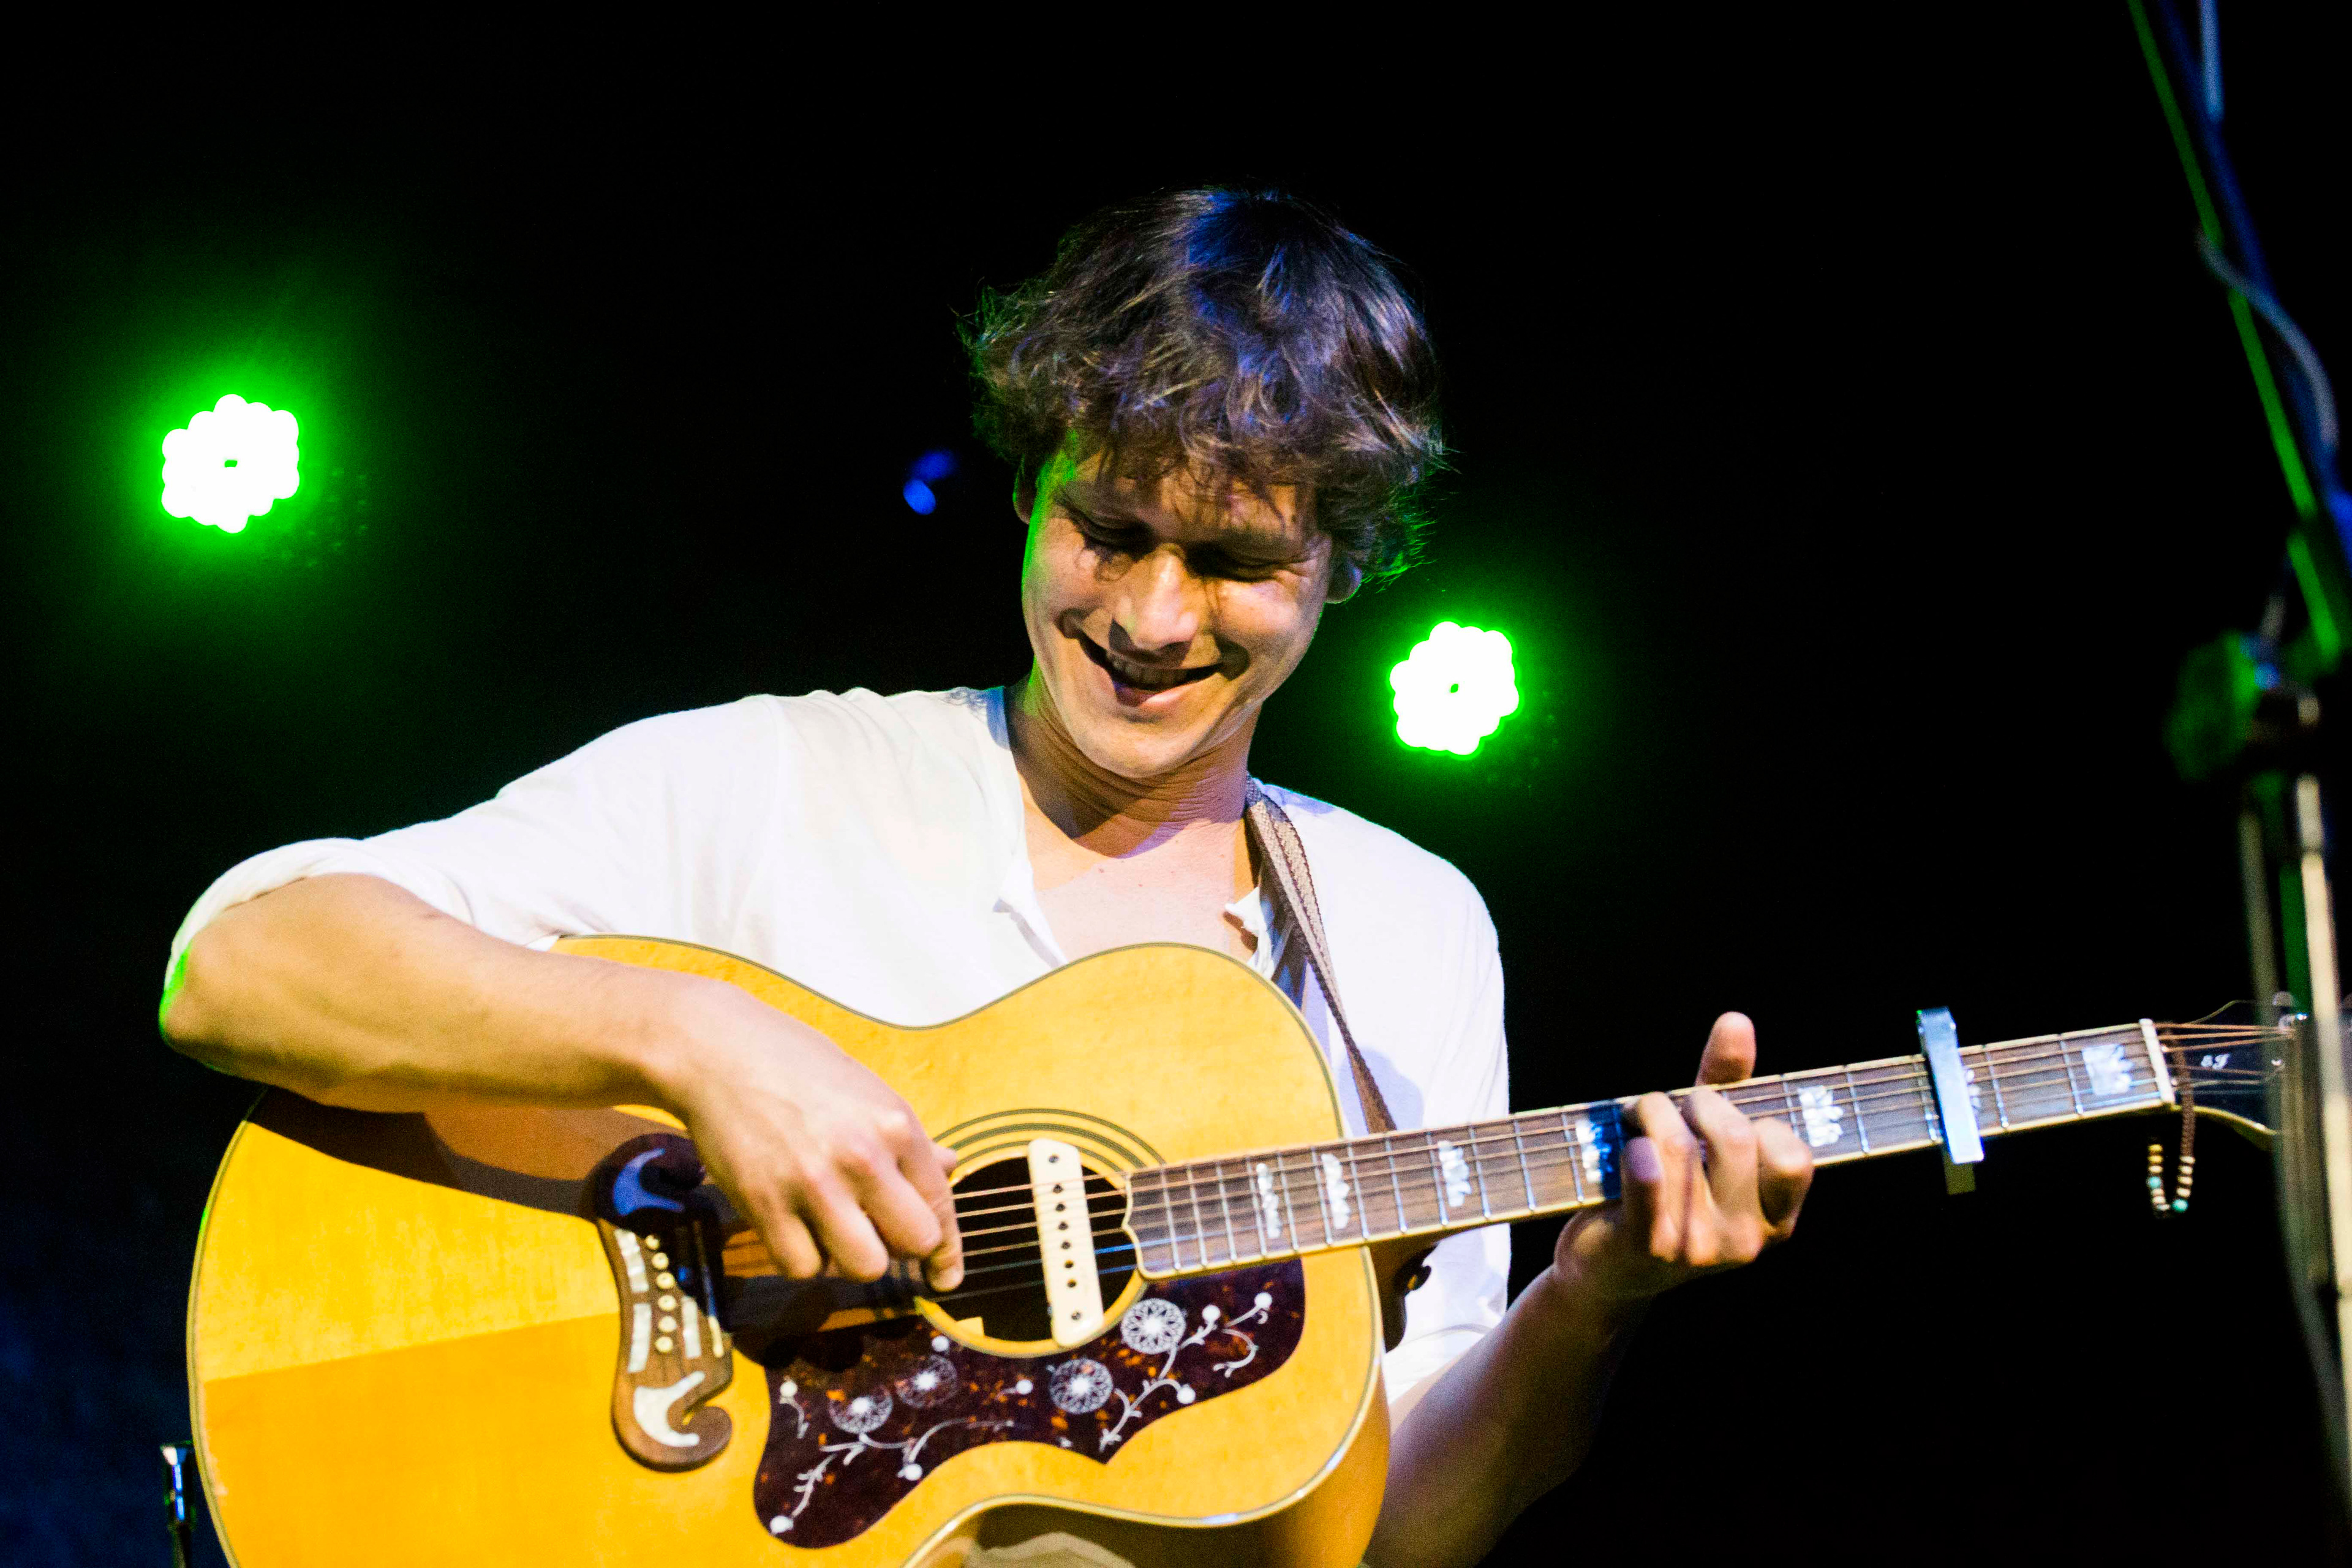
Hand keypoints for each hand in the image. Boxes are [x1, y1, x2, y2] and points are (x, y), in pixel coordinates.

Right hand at [652, 979, 962, 1290]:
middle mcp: (862, 1157)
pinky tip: (796, 1229)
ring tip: (833, 1229)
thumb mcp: (866, 1090)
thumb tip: (949, 1166)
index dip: (947, 1249)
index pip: (941, 1204)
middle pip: (913, 1243)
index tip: (945, 1276)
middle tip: (877, 1233)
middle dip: (900, 1248)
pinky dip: (803, 1259)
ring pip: (863, 1267)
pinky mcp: (763, 1205)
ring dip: (852, 1258)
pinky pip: (802, 1267)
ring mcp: (812, 1185)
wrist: (718, 1052)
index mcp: (895, 1124)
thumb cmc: (796, 1065)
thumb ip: (907, 1139)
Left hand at [1550, 1012, 1811, 1309]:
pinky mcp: (1648, 1246)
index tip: (1719, 1118)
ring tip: (1634, 1118)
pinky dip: (1632, 1148)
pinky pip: (1646, 1177)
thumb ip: (1728, 1085)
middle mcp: (1746, 1240)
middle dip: (1696, 1103)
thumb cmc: (1665, 1193)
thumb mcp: (1703, 1141)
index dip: (1754, 1119)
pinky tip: (1626, 1148)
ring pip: (1681, 1146)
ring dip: (1649, 1113)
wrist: (1606, 1268)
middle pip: (1736, 1137)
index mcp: (1775, 1218)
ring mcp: (1699, 1248)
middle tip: (1667, 1106)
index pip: (1793, 1154)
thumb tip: (1736, 1022)